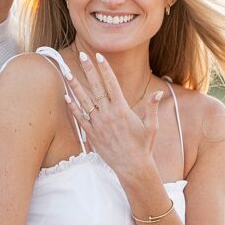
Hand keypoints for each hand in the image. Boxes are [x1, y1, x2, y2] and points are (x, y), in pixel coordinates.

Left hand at [67, 52, 162, 181]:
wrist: (133, 168)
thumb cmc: (144, 146)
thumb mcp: (152, 126)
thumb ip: (152, 108)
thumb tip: (158, 93)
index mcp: (122, 109)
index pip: (111, 83)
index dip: (104, 69)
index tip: (99, 56)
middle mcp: (108, 114)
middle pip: (96, 87)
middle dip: (89, 70)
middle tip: (82, 55)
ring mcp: (98, 124)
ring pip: (84, 101)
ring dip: (75, 85)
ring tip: (67, 72)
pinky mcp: (92, 134)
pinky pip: (80, 118)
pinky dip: (73, 107)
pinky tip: (66, 97)